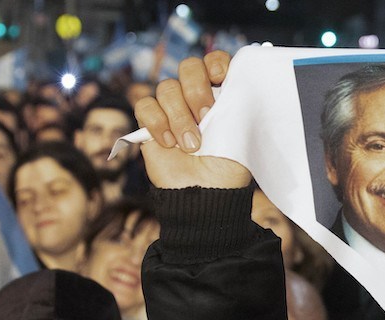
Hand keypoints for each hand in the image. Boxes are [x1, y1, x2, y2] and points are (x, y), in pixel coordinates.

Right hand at [134, 51, 252, 190]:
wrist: (206, 193)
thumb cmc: (227, 167)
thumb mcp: (240, 133)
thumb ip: (234, 104)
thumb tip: (233, 82)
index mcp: (221, 93)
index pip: (215, 61)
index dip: (216, 63)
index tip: (220, 78)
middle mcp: (195, 95)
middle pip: (188, 67)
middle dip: (196, 90)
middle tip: (205, 117)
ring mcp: (172, 107)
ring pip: (166, 87)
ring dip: (179, 117)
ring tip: (191, 146)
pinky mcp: (151, 121)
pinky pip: (145, 105)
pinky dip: (156, 123)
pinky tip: (168, 144)